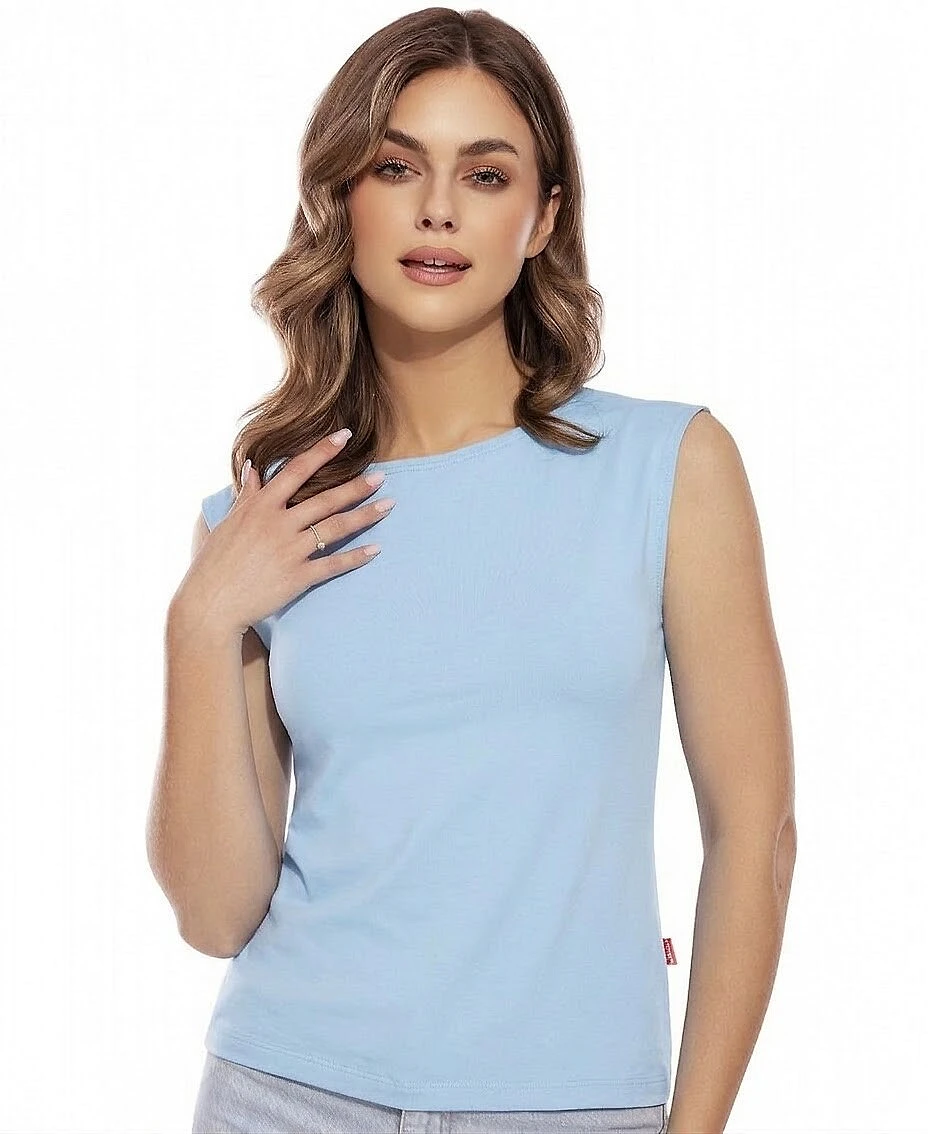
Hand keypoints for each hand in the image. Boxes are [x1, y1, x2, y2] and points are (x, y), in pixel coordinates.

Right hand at [183, 432, 393, 636]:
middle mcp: (277, 524)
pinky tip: (376, 549)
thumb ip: (247, 495)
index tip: (345, 436)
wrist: (210, 603)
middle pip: (325, 499)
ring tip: (388, 505)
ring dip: (365, 516)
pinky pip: (333, 564)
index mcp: (260, 507)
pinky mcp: (297, 577)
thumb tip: (253, 468)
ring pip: (335, 528)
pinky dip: (356, 557)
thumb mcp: (228, 522)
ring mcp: (289, 551)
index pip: (296, 470)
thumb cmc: (215, 562)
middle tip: (382, 476)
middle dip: (357, 487)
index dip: (323, 451)